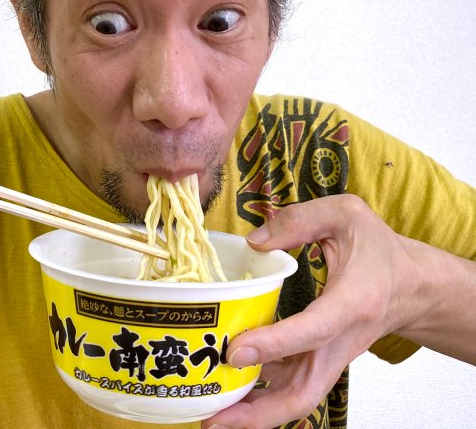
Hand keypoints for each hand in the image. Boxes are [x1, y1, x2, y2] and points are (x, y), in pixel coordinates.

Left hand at [202, 194, 419, 428]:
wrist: (413, 286)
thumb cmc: (380, 250)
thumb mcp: (345, 214)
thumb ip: (299, 220)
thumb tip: (254, 242)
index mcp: (352, 303)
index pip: (312, 332)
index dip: (274, 345)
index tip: (235, 351)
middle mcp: (341, 340)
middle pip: (303, 393)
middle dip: (258, 412)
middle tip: (212, 418)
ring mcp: (331, 356)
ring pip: (295, 397)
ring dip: (254, 411)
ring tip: (209, 414)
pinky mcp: (322, 359)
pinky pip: (291, 383)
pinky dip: (261, 391)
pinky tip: (229, 387)